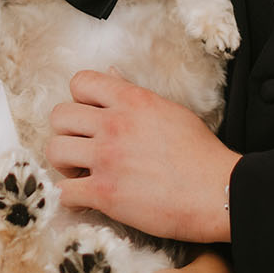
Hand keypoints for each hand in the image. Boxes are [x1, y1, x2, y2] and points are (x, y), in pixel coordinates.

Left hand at [48, 70, 238, 242]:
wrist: (218, 193)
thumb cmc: (200, 154)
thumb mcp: (169, 111)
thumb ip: (134, 94)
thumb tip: (111, 73)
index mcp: (131, 100)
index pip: (79, 82)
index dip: (80, 100)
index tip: (91, 119)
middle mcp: (114, 125)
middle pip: (59, 116)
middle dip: (68, 133)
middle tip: (84, 149)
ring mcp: (107, 159)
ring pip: (55, 151)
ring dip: (65, 165)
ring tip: (82, 174)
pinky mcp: (105, 193)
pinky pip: (63, 191)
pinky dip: (71, 197)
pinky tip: (87, 198)